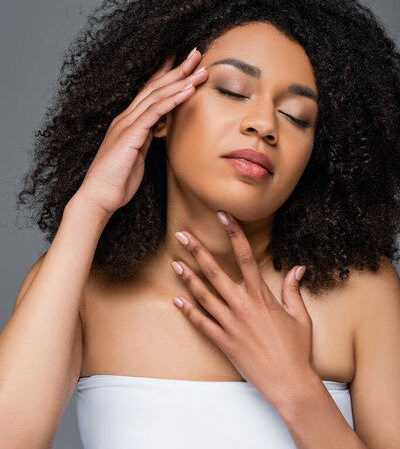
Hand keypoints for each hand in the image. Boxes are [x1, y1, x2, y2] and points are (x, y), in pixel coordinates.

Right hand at [77, 48, 207, 216]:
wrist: (99, 197)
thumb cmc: (117, 180)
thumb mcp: (136, 155)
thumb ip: (144, 140)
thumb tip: (156, 131)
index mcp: (127, 122)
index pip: (148, 92)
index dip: (165, 75)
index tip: (181, 61)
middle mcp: (126, 118)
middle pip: (155, 87)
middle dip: (177, 69)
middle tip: (196, 54)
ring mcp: (127, 124)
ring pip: (157, 95)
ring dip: (181, 80)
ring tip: (200, 69)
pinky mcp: (130, 134)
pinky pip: (155, 112)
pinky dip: (173, 99)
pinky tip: (188, 90)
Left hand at [171, 211, 315, 406]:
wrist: (290, 383)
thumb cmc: (297, 350)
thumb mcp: (300, 316)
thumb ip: (293, 290)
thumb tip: (297, 268)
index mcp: (261, 296)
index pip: (245, 256)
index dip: (233, 234)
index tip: (222, 216)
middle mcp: (243, 307)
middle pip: (216, 272)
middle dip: (198, 251)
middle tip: (182, 235)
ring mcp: (231, 325)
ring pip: (204, 296)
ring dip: (188, 278)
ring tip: (174, 263)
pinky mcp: (224, 342)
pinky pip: (202, 324)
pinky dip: (188, 312)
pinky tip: (177, 300)